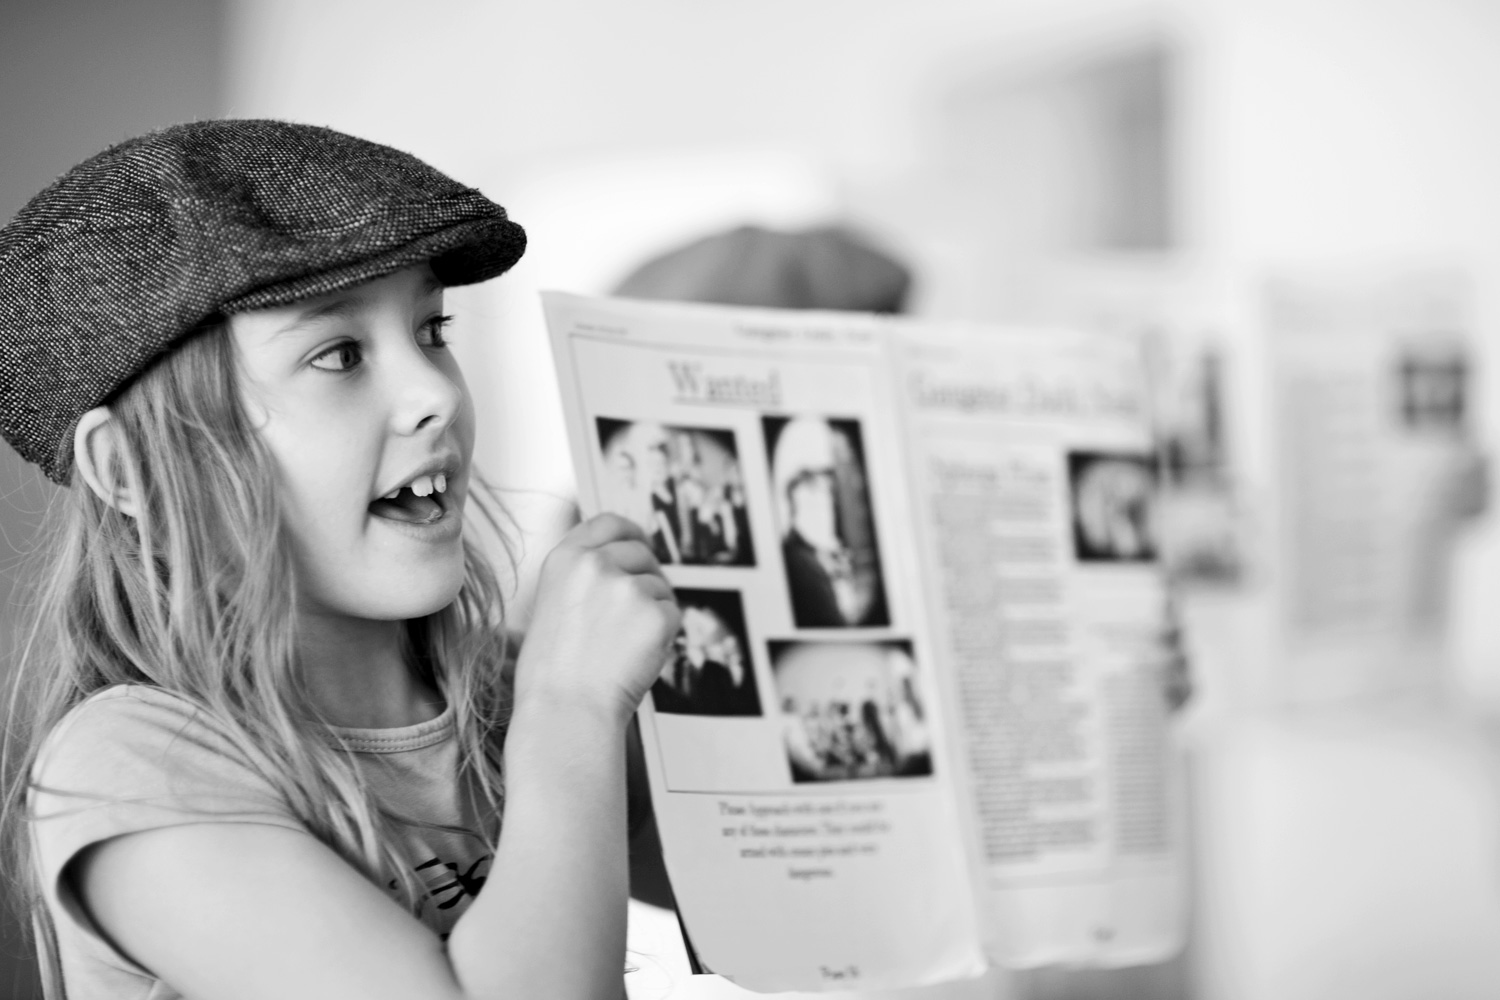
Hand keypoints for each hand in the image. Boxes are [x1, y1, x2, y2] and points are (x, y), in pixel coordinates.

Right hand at [516, 513, 680, 724]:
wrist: (565, 710)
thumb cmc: (553, 671)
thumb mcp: (550, 604)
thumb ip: (582, 576)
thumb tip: (618, 559)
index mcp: (564, 558)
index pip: (608, 522)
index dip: (629, 532)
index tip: (639, 541)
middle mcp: (595, 564)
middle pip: (641, 551)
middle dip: (645, 575)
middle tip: (635, 611)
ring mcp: (627, 587)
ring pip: (659, 584)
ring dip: (653, 609)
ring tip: (624, 644)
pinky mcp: (655, 613)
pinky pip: (672, 612)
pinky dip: (663, 633)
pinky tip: (637, 654)